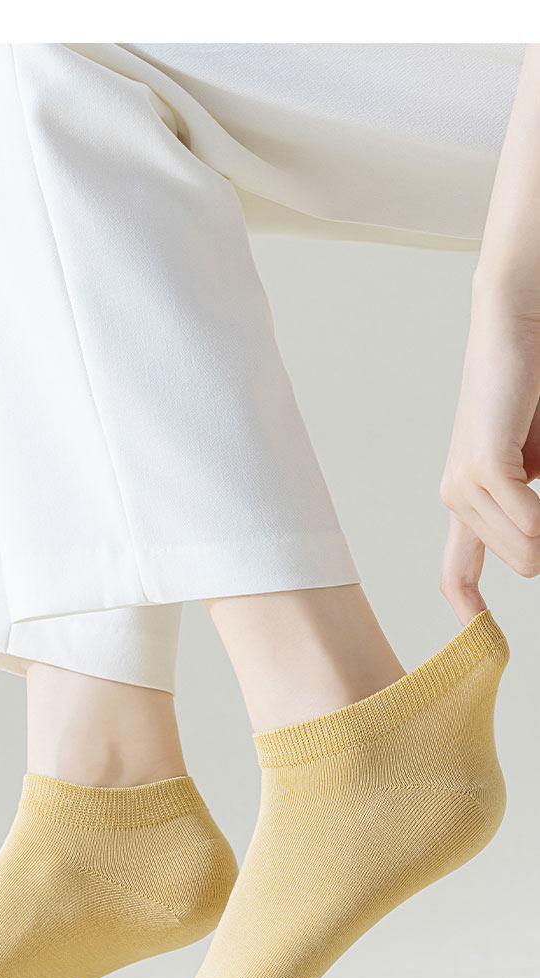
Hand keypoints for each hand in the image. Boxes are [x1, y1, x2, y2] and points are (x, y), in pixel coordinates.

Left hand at [440, 299, 539, 623]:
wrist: (519, 324)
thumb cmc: (534, 393)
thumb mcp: (536, 464)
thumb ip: (532, 511)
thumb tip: (535, 554)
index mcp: (467, 502)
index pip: (455, 575)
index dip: (470, 612)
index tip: (486, 643)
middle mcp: (457, 498)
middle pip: (523, 564)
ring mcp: (465, 485)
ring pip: (529, 552)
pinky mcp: (483, 467)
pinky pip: (531, 527)